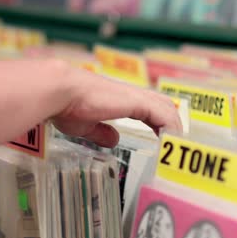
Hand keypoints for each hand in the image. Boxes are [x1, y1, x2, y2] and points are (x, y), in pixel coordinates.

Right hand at [52, 67, 181, 147]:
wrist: (61, 91)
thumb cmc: (67, 106)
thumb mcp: (86, 125)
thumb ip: (101, 132)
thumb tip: (113, 140)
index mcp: (119, 98)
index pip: (148, 106)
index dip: (158, 121)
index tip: (162, 136)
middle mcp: (130, 94)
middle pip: (162, 103)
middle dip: (171, 121)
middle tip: (174, 141)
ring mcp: (134, 96)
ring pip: (166, 108)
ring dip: (173, 126)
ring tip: (176, 146)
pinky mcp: (136, 101)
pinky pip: (163, 115)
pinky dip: (170, 127)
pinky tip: (170, 142)